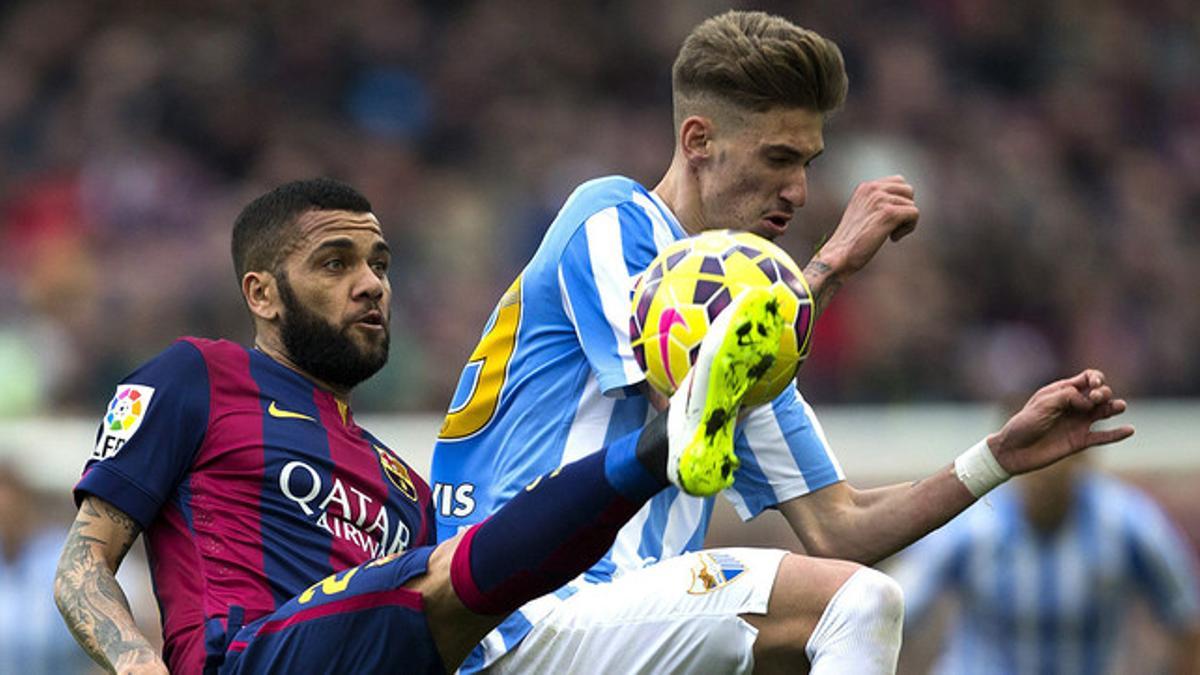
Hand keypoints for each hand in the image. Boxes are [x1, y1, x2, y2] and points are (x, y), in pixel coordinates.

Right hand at [814, 175, 919, 276]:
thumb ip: (878, 202)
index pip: (899, 181)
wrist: (839, 254)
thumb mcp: (862, 213)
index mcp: (866, 187)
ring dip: (905, 222)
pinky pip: (914, 214)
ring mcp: (880, 200)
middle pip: (908, 190)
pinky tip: (893, 238)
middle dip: (906, 209)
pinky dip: (908, 229)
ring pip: (912, 204)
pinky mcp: (889, 213)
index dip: (900, 201)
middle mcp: (873, 189)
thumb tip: (903, 200)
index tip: (888, 218)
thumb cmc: (851, 240)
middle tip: (892, 226)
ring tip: (889, 234)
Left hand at [988, 369, 1133, 474]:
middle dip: (1103, 392)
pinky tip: (1129, 430)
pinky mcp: (1080, 441)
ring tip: (1120, 407)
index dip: (1096, 378)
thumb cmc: (1024, 424)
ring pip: (1105, 412)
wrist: (1014, 451)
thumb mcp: (1042, 404)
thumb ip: (1067, 397)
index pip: (1087, 379)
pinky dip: (1117, 434)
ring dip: (1115, 407)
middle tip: (1095, 399)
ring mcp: (1079, 423)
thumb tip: (1088, 402)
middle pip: (1100, 394)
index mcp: (1062, 392)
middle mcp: (1074, 406)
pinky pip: (1103, 437)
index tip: (1093, 384)